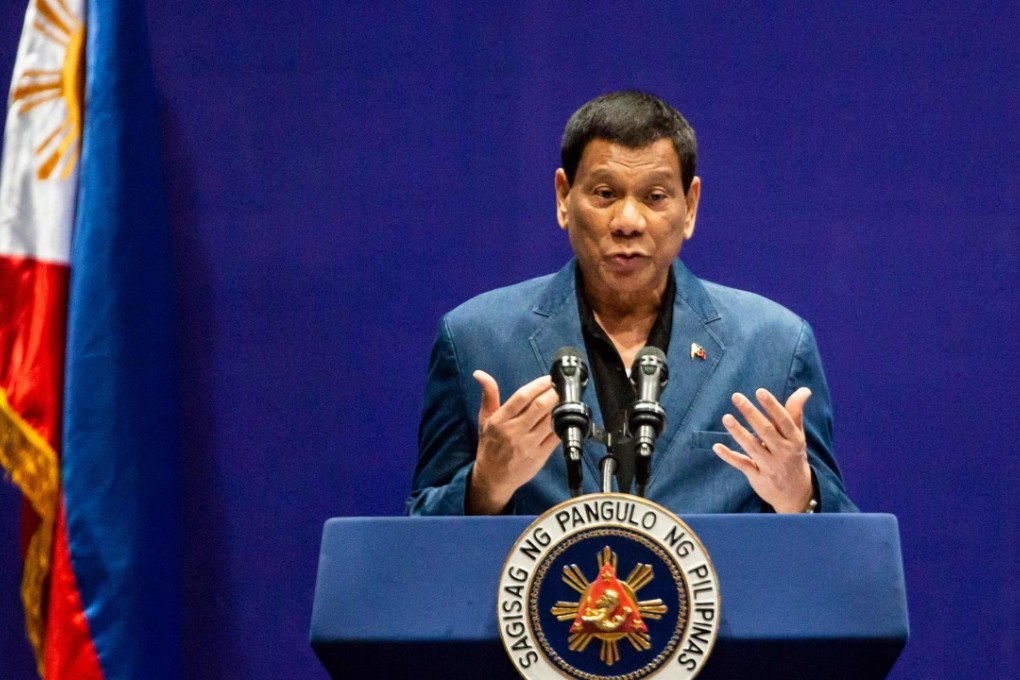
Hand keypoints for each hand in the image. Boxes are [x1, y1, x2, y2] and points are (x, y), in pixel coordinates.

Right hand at [466, 370, 559, 514]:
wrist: (493, 478)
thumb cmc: (489, 446)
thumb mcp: (485, 419)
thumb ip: (488, 394)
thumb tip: (480, 374)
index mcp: (500, 420)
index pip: (522, 397)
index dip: (538, 385)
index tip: (549, 378)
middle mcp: (514, 431)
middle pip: (539, 407)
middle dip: (553, 392)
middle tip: (561, 385)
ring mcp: (528, 445)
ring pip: (550, 420)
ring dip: (560, 407)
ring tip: (565, 398)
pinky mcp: (540, 456)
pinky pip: (555, 437)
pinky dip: (562, 424)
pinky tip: (565, 416)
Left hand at [712, 387, 813, 512]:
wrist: (797, 494)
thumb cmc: (793, 456)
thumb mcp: (797, 436)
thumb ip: (795, 413)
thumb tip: (804, 389)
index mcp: (794, 440)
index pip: (783, 421)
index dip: (772, 406)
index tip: (759, 391)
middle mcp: (783, 452)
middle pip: (766, 431)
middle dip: (751, 413)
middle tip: (736, 396)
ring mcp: (770, 466)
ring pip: (752, 447)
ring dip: (738, 432)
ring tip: (726, 418)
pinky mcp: (758, 478)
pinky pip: (742, 465)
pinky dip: (729, 457)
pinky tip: (717, 447)